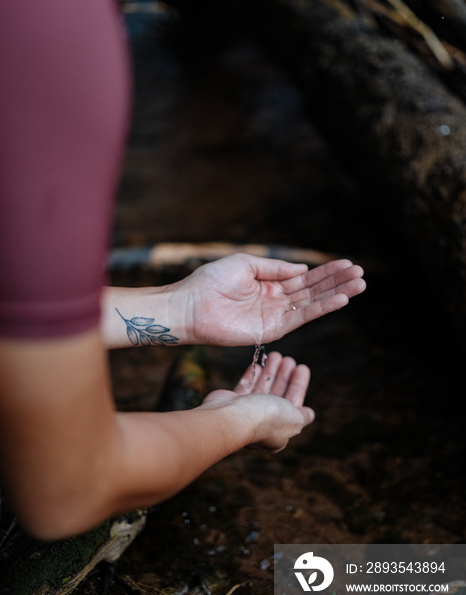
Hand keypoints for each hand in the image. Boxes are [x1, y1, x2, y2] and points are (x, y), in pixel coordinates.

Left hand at [174, 253, 365, 345]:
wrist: (190, 306)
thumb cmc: (211, 281)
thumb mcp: (247, 264)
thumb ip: (276, 268)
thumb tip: (303, 269)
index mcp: (268, 284)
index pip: (303, 278)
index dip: (325, 271)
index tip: (347, 263)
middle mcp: (275, 301)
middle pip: (312, 291)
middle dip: (337, 282)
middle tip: (361, 274)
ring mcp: (274, 316)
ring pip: (312, 304)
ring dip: (336, 295)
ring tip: (359, 285)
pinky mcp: (271, 330)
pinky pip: (301, 318)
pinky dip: (321, 308)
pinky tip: (339, 299)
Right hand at [199, 351, 314, 451]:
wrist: (231, 418)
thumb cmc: (265, 418)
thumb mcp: (294, 418)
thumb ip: (303, 415)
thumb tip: (309, 414)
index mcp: (280, 431)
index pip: (294, 404)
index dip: (298, 385)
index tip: (302, 367)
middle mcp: (263, 424)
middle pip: (278, 395)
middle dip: (284, 376)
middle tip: (287, 359)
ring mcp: (246, 414)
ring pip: (262, 389)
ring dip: (270, 372)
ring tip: (275, 354)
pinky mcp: (232, 404)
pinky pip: (245, 388)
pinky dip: (253, 376)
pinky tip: (258, 364)